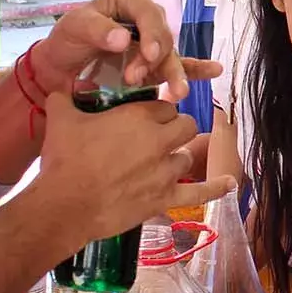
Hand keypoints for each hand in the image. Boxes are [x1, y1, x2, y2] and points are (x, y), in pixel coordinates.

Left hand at [32, 0, 221, 101]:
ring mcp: (152, 41)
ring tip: (178, 92)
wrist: (60, 67)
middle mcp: (146, 17)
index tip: (149, 54)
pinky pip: (178, 65)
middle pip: (161, 35)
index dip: (152, 32)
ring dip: (174, 73)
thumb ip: (97, 30)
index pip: (147, 10)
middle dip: (153, 58)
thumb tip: (124, 39)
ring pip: (170, 55)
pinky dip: (196, 69)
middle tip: (133, 78)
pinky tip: (214, 71)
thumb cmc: (68, 39)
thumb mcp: (74, 28)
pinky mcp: (155, 64)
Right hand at [36, 92, 235, 241]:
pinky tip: (230, 183)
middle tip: (156, 137)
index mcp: (139, 116)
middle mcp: (159, 140)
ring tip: (161, 161)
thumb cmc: (63, 160)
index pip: (164, 105)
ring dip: (177, 156)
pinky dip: (216, 188)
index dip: (155, 112)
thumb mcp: (61, 119)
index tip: (143, 118)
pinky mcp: (165, 198)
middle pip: (184, 126)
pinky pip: (199, 192)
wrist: (65, 205)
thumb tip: (62, 87)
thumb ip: (66, 98)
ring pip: (187, 155)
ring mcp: (165, 171)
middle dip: (173, 128)